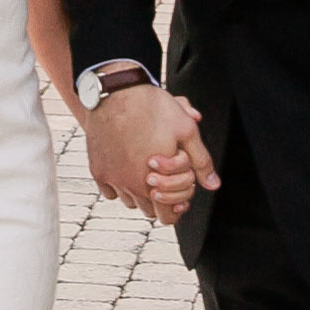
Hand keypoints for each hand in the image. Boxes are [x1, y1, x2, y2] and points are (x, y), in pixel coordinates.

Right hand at [84, 85, 218, 218]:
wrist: (115, 92)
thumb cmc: (151, 108)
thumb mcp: (186, 131)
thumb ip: (201, 161)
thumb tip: (212, 184)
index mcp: (153, 183)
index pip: (167, 217)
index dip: (176, 206)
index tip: (178, 191)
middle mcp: (129, 187)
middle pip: (148, 210)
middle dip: (159, 196)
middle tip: (163, 175)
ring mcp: (111, 178)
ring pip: (129, 201)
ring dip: (138, 190)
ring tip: (145, 167)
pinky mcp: (97, 169)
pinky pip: (109, 190)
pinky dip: (118, 183)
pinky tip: (126, 164)